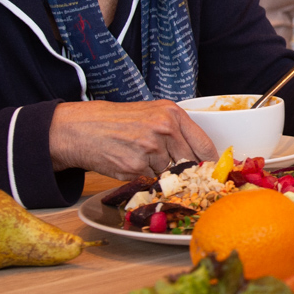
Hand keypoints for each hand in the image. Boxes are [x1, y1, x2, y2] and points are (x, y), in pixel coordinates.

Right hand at [49, 100, 217, 179]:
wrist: (81, 128)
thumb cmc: (117, 121)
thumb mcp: (151, 114)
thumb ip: (176, 131)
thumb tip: (200, 156)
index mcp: (172, 114)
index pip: (204, 145)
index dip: (210, 161)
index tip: (212, 170)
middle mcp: (164, 130)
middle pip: (189, 163)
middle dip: (184, 169)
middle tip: (172, 168)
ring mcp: (150, 149)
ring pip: (169, 173)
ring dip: (159, 172)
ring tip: (140, 157)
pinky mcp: (135, 167)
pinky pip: (150, 179)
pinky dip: (143, 176)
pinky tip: (129, 162)